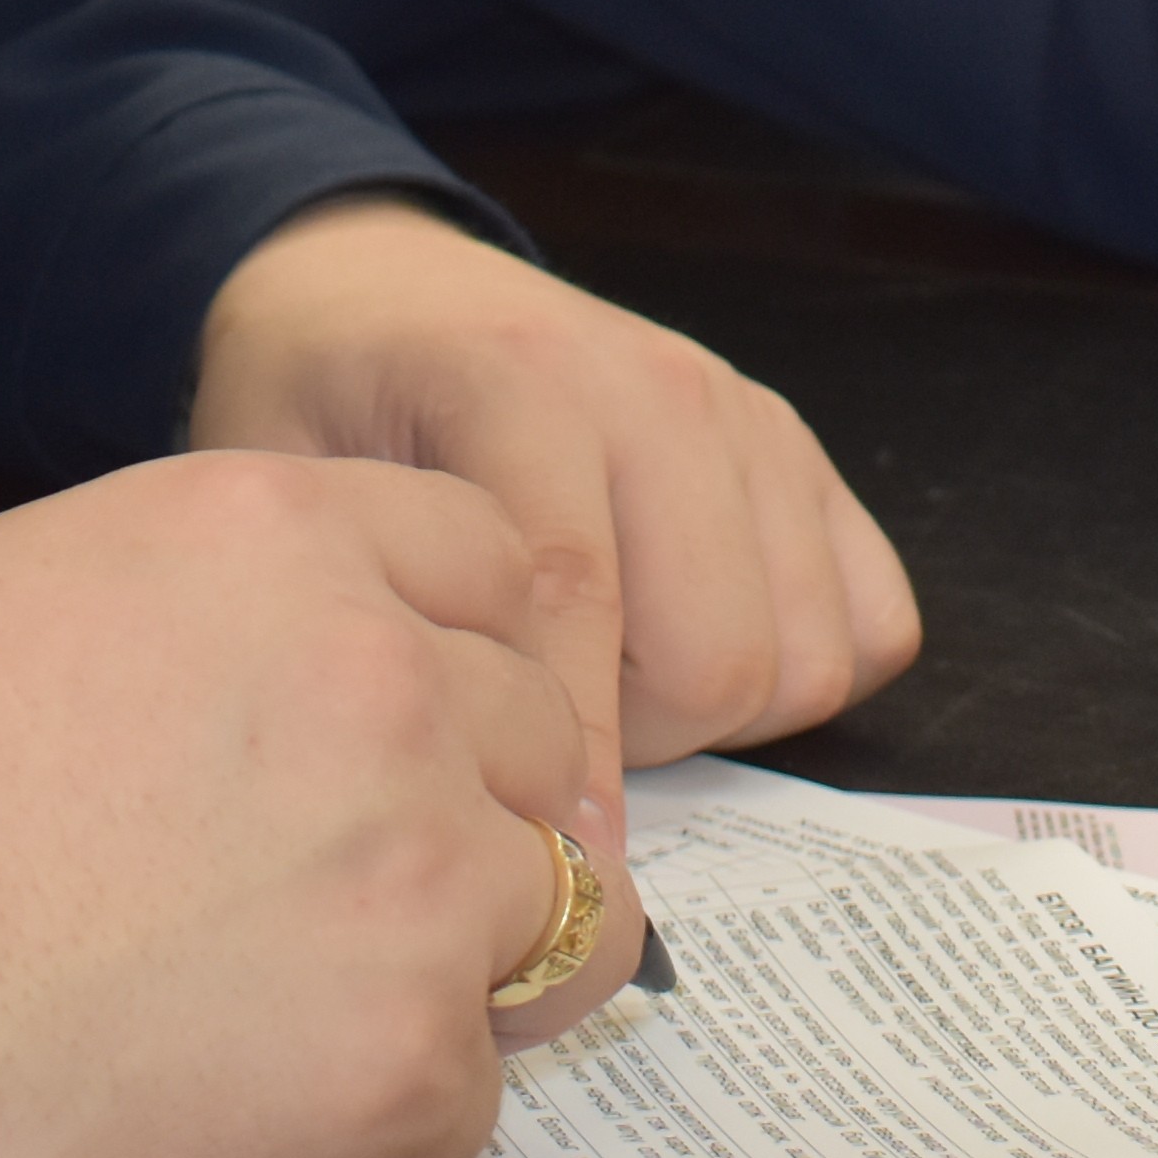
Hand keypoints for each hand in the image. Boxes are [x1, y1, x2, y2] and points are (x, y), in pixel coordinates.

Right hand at [0, 452, 644, 1157]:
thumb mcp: (11, 599)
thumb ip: (201, 618)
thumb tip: (273, 686)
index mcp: (268, 534)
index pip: (486, 565)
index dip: (446, 659)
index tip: (392, 738)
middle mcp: (377, 676)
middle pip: (532, 739)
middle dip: (450, 812)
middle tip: (305, 903)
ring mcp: (410, 873)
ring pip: (535, 913)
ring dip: (430, 965)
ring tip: (255, 1018)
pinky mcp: (401, 1069)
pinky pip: (468, 1091)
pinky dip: (373, 1119)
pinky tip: (220, 1116)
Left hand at [189, 204, 918, 797]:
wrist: (382, 287)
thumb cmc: (323, 399)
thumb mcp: (283, 484)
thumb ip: (360, 607)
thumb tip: (435, 792)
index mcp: (523, 381)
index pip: (577, 602)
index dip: (571, 764)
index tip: (552, 869)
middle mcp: (657, 387)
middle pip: (721, 655)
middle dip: (644, 738)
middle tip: (552, 726)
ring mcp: (744, 414)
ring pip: (808, 654)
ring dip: (718, 712)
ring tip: (614, 682)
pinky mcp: (798, 448)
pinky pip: (874, 620)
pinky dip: (801, 670)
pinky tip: (691, 648)